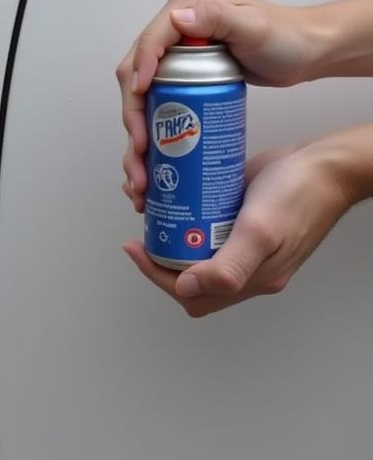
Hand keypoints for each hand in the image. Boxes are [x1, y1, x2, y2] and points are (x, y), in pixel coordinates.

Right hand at [117, 0, 316, 211]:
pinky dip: (149, 130)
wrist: (308, 51)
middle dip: (132, 115)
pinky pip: (156, 101)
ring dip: (135, 130)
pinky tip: (148, 159)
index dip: (137, 77)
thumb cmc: (288, 38)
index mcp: (183, 8)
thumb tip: (177, 19)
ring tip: (141, 168)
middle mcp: (172, 28)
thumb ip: (217, 17)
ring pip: (141, 93)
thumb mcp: (253, 26)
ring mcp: (174, 52)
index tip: (140, 108)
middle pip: (136, 74)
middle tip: (140, 150)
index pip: (146, 44)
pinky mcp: (182, 74)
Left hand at [123, 142, 352, 316]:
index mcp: (252, 278)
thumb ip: (228, 266)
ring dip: (171, 236)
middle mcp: (246, 264)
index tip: (136, 249)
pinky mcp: (240, 217)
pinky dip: (186, 215)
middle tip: (143, 232)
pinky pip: (206, 225)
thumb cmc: (299, 194)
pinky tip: (174, 195)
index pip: (192, 295)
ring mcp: (243, 241)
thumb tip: (185, 289)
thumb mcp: (260, 231)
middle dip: (160, 258)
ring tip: (153, 211)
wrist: (324, 164)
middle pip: (190, 276)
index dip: (158, 277)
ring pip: (196, 250)